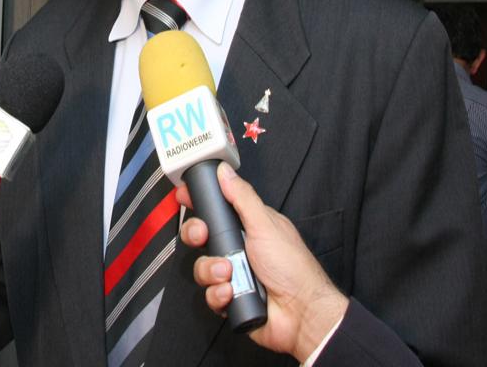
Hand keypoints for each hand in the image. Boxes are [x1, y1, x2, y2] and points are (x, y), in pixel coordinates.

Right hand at [178, 163, 347, 362]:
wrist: (301, 313)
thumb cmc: (292, 267)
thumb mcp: (265, 225)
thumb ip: (242, 197)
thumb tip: (225, 172)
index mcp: (247, 226)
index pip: (216, 209)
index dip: (199, 203)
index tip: (184, 197)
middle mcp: (238, 248)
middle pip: (201, 235)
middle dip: (196, 235)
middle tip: (203, 236)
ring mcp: (232, 273)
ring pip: (202, 266)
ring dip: (211, 270)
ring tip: (229, 273)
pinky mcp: (229, 297)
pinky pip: (209, 293)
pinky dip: (218, 293)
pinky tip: (232, 293)